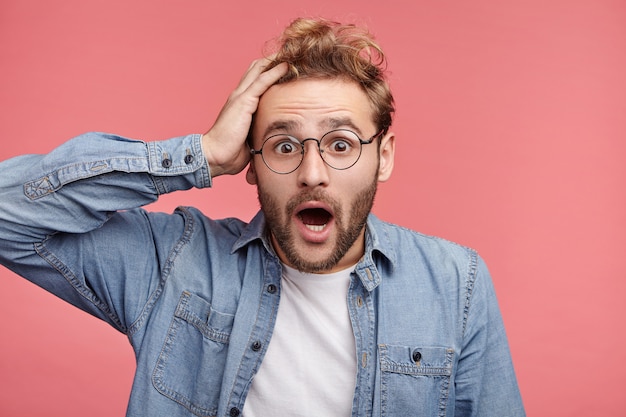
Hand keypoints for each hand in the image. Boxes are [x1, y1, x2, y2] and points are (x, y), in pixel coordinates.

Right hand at [202, 58, 287, 177]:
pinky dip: (274, 71)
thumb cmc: (231, 151)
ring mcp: (240, 96)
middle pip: (257, 68)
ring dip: (276, 60)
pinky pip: (262, 81)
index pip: (255, 78)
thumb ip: (260, 128)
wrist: (215, 155)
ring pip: (259, 69)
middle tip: (292, 53)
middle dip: (274, 59)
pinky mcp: (243, 101)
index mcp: (240, 102)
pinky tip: (286, 65)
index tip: (287, 65)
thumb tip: (275, 135)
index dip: (270, 69)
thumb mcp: (250, 136)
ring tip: (293, 53)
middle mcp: (239, 95)